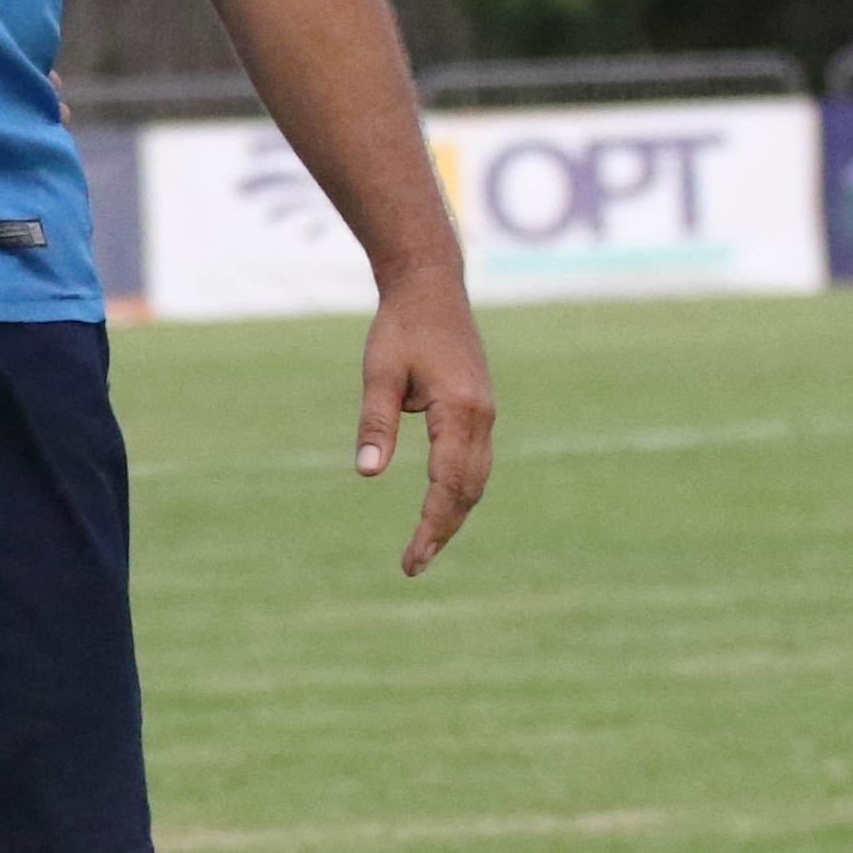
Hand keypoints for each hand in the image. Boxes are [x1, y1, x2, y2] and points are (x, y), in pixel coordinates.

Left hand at [354, 266, 494, 577]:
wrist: (432, 287)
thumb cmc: (401, 326)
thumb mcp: (379, 372)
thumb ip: (375, 422)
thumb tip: (366, 473)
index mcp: (460, 411)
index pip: (448, 485)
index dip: (431, 527)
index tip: (412, 559)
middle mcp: (481, 417)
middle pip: (468, 491)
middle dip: (443, 531)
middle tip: (414, 565)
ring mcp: (486, 414)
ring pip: (476, 480)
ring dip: (454, 515)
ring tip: (424, 546)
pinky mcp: (480, 409)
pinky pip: (475, 462)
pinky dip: (460, 491)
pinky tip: (440, 508)